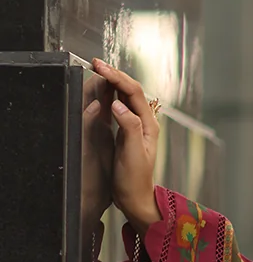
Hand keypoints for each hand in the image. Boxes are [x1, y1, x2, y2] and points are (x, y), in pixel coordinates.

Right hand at [91, 58, 159, 233]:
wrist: (134, 198)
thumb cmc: (135, 180)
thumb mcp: (132, 153)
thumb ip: (128, 127)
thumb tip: (117, 104)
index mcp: (148, 125)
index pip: (133, 92)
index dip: (117, 77)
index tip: (100, 67)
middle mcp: (144, 122)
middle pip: (131, 90)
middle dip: (114, 74)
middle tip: (95, 63)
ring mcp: (136, 126)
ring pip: (125, 96)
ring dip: (113, 81)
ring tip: (98, 70)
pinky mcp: (127, 132)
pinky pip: (120, 106)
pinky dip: (111, 94)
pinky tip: (103, 90)